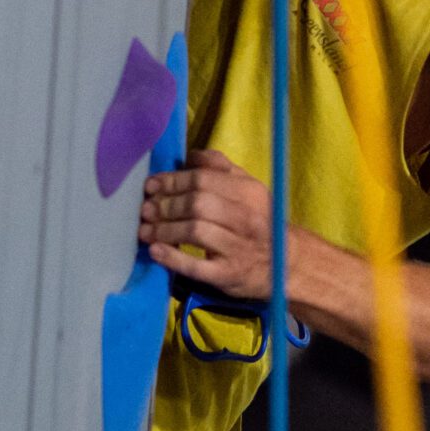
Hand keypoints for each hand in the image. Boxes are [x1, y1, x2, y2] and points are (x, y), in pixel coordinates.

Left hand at [139, 150, 270, 299]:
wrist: (284, 264)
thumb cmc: (258, 222)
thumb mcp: (248, 190)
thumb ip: (221, 169)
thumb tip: (189, 156)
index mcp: (249, 192)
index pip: (203, 179)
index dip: (172, 181)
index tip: (151, 186)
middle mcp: (246, 218)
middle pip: (197, 203)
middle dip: (165, 205)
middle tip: (146, 209)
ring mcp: (238, 248)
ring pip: (195, 231)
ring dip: (164, 229)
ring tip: (145, 230)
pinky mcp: (229, 275)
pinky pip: (197, 266)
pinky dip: (173, 258)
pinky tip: (156, 251)